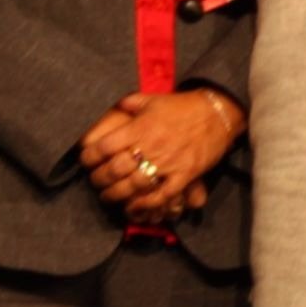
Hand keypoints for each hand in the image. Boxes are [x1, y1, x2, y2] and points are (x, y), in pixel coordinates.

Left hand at [82, 89, 241, 217]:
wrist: (219, 112)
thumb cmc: (184, 106)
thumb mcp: (154, 99)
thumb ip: (131, 102)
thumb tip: (114, 105)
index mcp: (140, 128)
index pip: (103, 147)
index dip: (89, 157)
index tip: (86, 162)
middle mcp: (151, 146)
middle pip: (114, 170)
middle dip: (99, 180)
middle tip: (96, 182)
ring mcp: (168, 163)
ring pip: (133, 185)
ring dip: (117, 195)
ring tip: (109, 197)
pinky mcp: (185, 174)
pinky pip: (162, 195)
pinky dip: (146, 204)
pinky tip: (134, 207)